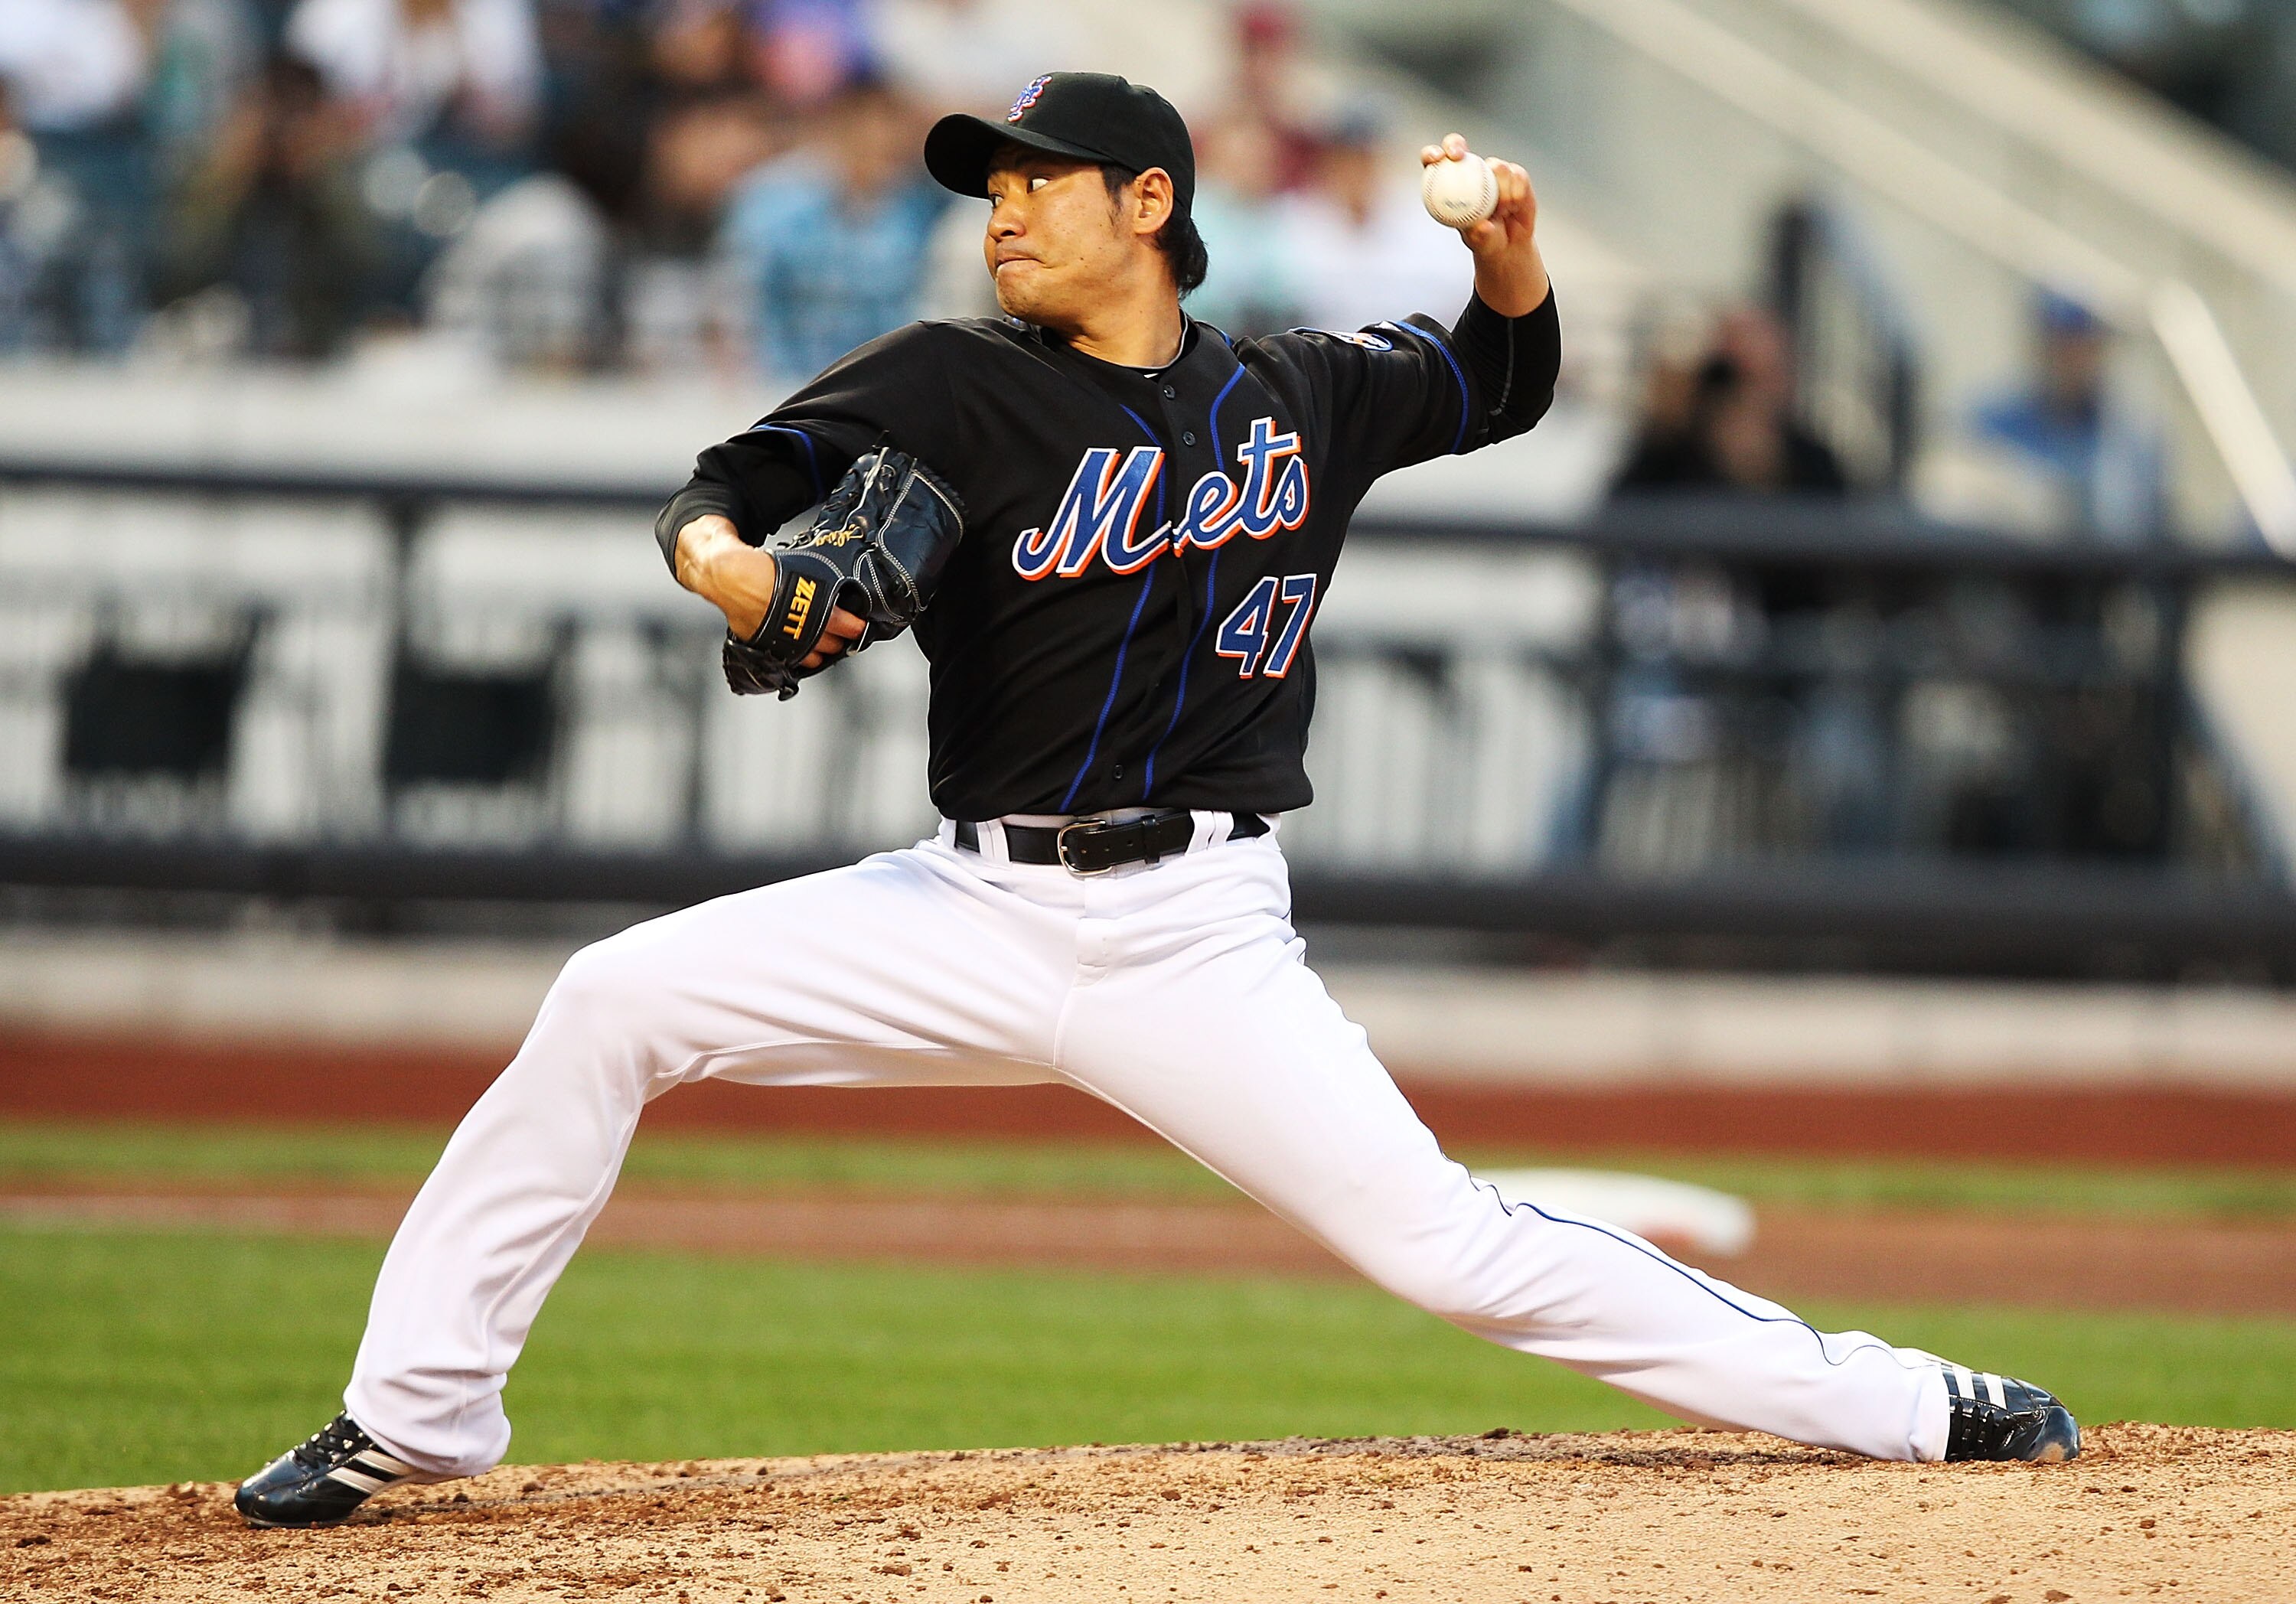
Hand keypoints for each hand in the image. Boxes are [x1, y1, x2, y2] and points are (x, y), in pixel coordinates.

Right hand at [674, 514, 865, 669]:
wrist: (729, 577)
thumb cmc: (763, 569)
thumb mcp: (799, 569)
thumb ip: (820, 585)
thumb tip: (840, 589)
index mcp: (811, 604)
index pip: (844, 623)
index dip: (855, 627)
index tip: (860, 627)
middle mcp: (799, 626)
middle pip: (832, 643)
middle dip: (841, 640)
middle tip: (845, 634)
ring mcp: (783, 640)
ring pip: (814, 656)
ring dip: (823, 651)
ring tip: (827, 643)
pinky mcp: (767, 647)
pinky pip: (792, 660)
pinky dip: (802, 657)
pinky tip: (806, 651)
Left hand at [1420, 133, 1548, 316]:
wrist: (1509, 243)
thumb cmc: (1486, 241)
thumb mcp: (1480, 242)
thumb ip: (1479, 235)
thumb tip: (1483, 226)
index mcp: (1449, 184)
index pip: (1434, 162)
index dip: (1431, 154)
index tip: (1436, 159)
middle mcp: (1468, 170)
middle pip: (1455, 145)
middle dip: (1454, 144)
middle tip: (1458, 156)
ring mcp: (1492, 170)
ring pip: (1496, 165)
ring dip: (1501, 189)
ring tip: (1503, 212)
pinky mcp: (1515, 174)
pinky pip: (1518, 175)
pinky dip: (1518, 192)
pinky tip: (1516, 207)